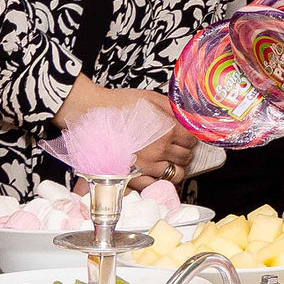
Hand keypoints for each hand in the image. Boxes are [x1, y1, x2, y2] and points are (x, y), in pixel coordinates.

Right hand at [53, 77, 187, 180]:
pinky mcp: (132, 176)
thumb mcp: (150, 98)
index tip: (186, 137)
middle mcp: (159, 150)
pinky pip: (155, 185)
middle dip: (185, 152)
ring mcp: (146, 165)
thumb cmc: (118, 103)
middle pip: (186, 157)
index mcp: (166, 130)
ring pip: (175, 174)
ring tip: (169, 161)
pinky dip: (160, 180)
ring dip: (176, 167)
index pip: (191, 140)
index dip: (191, 138)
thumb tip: (187, 115)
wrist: (91, 114)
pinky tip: (156, 172)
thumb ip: (172, 108)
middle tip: (178, 148)